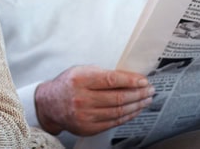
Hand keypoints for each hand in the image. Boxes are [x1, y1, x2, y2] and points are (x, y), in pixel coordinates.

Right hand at [34, 65, 153, 135]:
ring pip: (118, 111)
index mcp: (79, 79)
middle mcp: (81, 98)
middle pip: (117, 97)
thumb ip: (103, 74)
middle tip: (150, 90)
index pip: (111, 80)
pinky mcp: (87, 128)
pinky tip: (135, 110)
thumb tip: (130, 77)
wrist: (49, 104)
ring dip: (136, 105)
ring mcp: (84, 115)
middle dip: (138, 93)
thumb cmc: (67, 84)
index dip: (130, 80)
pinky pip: (113, 122)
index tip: (144, 80)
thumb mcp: (81, 71)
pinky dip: (127, 116)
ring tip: (146, 99)